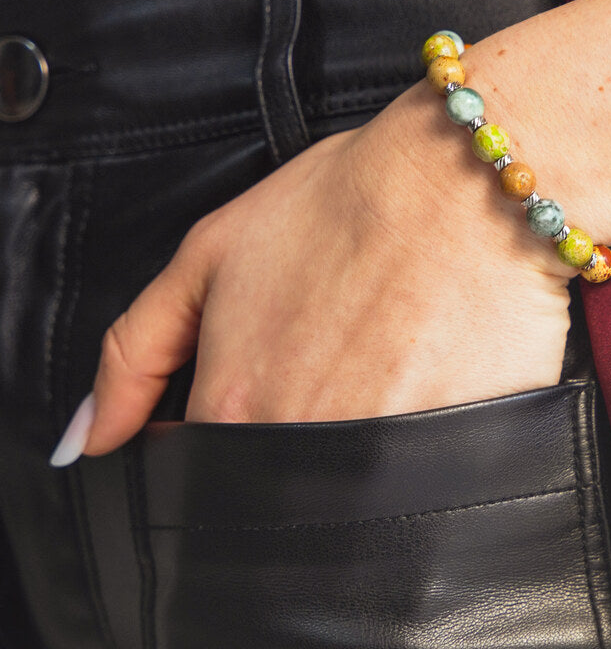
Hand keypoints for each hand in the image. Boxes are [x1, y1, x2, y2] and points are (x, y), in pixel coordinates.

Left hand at [78, 82, 572, 456]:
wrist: (461, 178)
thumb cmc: (347, 199)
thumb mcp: (213, 251)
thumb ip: (136, 350)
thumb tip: (89, 441)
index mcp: (235, 406)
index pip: (203, 471)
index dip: (231, 431)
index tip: (270, 381)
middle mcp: (302, 447)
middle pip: (278, 487)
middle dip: (298, 432)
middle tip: (338, 358)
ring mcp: (385, 458)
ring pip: (352, 492)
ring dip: (361, 436)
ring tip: (386, 359)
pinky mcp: (460, 451)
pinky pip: (428, 479)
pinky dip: (422, 436)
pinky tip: (431, 373)